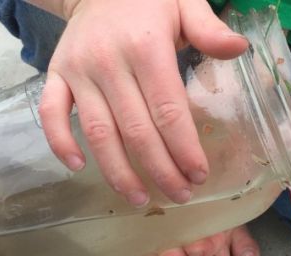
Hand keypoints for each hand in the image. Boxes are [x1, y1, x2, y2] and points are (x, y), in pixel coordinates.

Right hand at [37, 0, 247, 205]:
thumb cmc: (148, 0)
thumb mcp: (184, 2)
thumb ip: (209, 28)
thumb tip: (239, 48)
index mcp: (146, 47)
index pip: (169, 111)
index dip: (184, 149)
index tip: (199, 175)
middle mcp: (109, 63)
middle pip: (137, 131)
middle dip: (161, 171)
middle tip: (179, 196)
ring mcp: (79, 71)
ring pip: (99, 133)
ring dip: (119, 172)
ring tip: (139, 200)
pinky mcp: (56, 75)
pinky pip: (51, 114)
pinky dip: (60, 143)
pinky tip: (78, 168)